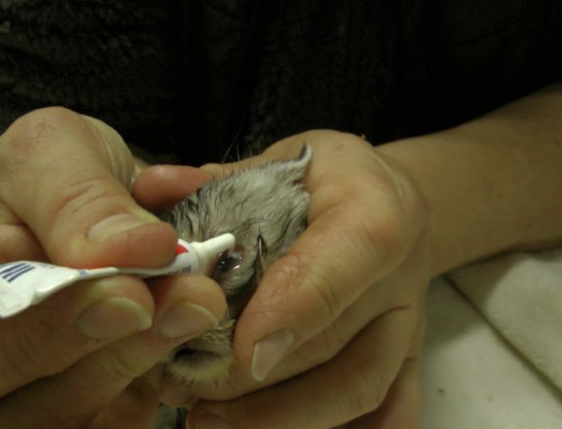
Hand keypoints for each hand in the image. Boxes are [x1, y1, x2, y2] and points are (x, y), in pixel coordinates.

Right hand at [0, 108, 225, 427]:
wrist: (86, 209)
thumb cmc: (39, 184)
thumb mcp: (46, 154)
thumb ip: (76, 198)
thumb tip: (133, 251)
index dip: (42, 334)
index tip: (128, 294)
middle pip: (35, 409)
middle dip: (123, 349)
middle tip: (195, 295)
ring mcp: (38, 409)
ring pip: (97, 419)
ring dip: (161, 358)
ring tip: (200, 296)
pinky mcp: (100, 414)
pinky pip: (138, 415)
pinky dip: (180, 369)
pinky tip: (190, 314)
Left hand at [154, 130, 432, 428]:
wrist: (390, 197)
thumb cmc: (328, 177)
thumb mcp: (281, 158)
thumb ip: (219, 180)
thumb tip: (152, 190)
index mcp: (374, 207)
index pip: (343, 260)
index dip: (296, 306)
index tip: (245, 348)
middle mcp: (400, 271)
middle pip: (338, 341)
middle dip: (259, 379)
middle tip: (190, 390)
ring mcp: (407, 320)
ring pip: (362, 385)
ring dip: (286, 416)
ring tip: (211, 420)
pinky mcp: (409, 353)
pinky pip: (396, 405)